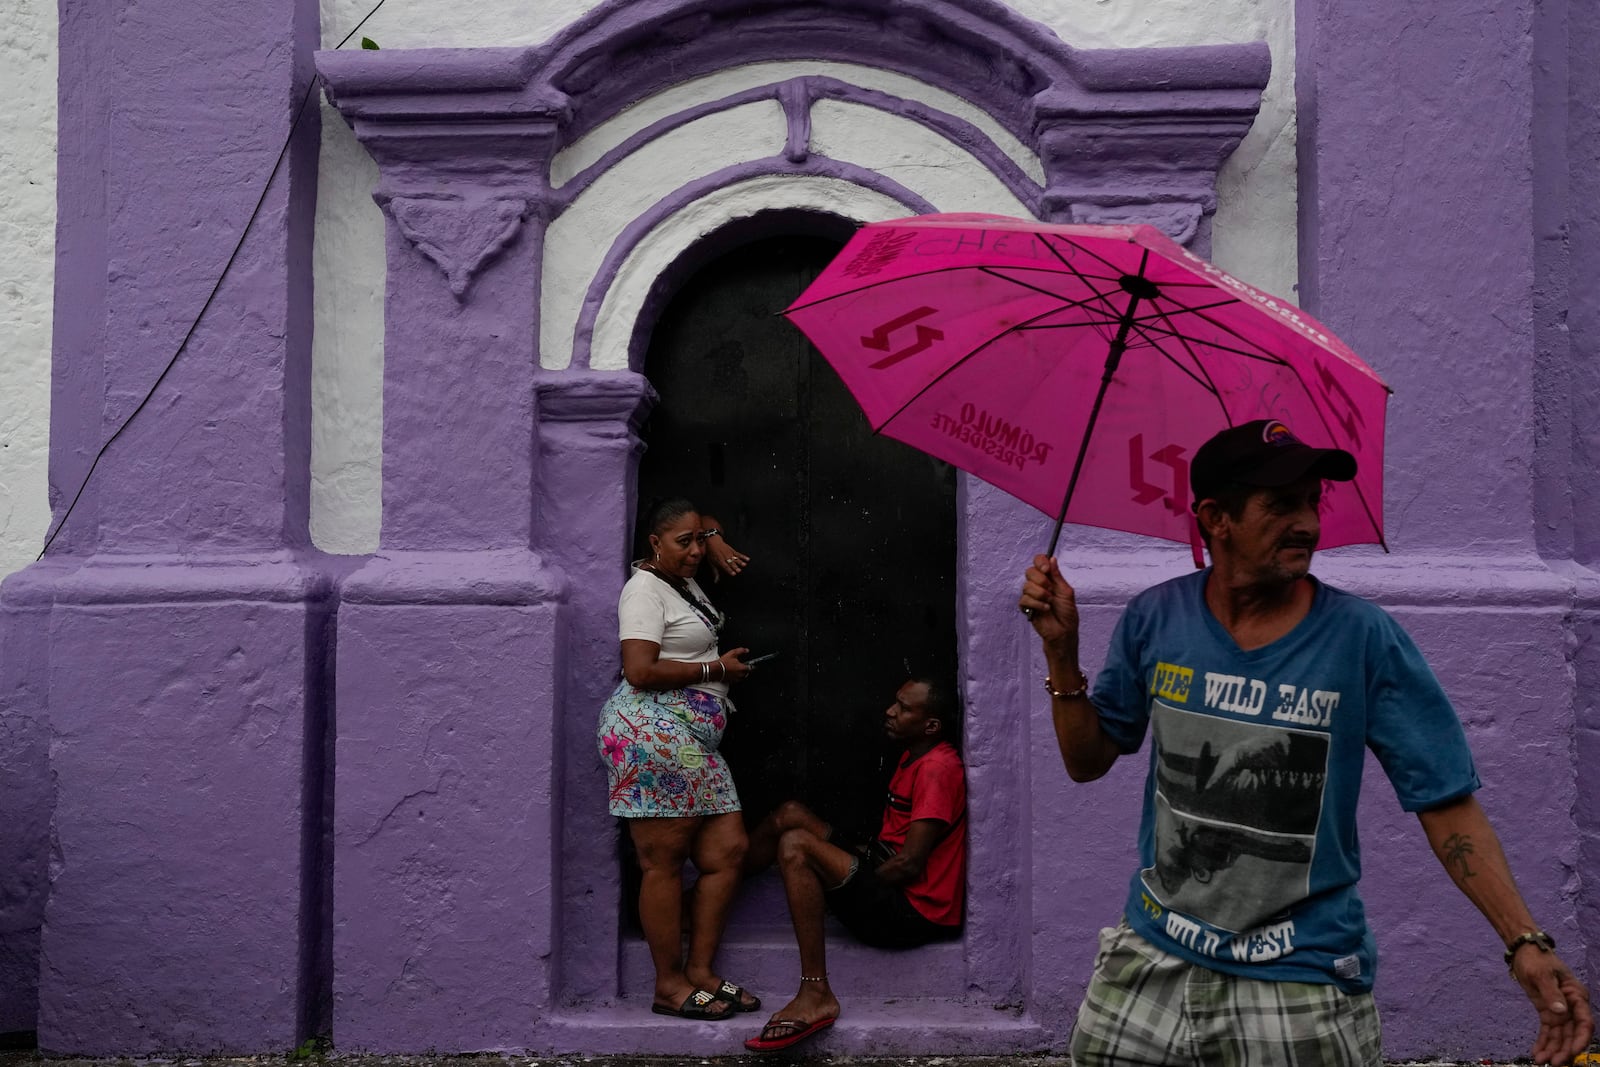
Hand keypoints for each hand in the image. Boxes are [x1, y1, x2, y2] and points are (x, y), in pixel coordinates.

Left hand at [705, 532, 750, 582]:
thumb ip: (715, 572)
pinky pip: (739, 554)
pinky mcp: (733, 550)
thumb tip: (716, 581)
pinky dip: (743, 556)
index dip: (729, 570)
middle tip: (739, 570)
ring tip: (744, 565)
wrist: (713, 542)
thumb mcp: (711, 563)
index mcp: (719, 560)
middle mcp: (725, 557)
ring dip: (740, 562)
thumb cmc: (712, 553)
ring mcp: (729, 553)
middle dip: (735, 567)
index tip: (733, 574)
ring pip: (735, 558)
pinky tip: (748, 559)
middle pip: (731, 563)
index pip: (725, 566)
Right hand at [718, 647, 752, 683]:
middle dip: (746, 670)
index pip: (751, 668)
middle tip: (743, 666)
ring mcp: (736, 679)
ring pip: (742, 677)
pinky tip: (732, 673)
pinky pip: (736, 680)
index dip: (752, 666)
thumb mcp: (733, 653)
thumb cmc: (723, 663)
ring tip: (737, 670)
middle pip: (747, 673)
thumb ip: (741, 651)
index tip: (752, 665)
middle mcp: (740, 674)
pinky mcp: (731, 681)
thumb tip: (746, 650)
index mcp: (742, 668)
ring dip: (741, 674)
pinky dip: (735, 677)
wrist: (715, 670)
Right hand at [1018, 554, 1079, 648]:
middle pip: (1029, 571)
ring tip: (1050, 602)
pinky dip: (1037, 604)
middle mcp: (1038, 584)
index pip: (1039, 561)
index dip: (1040, 562)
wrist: (1064, 631)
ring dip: (1041, 594)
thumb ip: (1057, 576)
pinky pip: (1024, 599)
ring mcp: (1031, 595)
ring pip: (1026, 586)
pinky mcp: (1026, 607)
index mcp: (1049, 578)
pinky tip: (1045, 609)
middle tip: (1050, 589)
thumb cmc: (1067, 613)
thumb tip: (1052, 558)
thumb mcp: (1066, 592)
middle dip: (1041, 580)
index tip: (1046, 569)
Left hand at [1511, 947, 1593, 1064]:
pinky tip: (1537, 1053)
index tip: (1573, 1052)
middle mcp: (1572, 1006)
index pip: (1584, 1022)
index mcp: (1576, 996)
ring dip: (1553, 1049)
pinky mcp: (1548, 1013)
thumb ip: (1551, 993)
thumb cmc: (1536, 959)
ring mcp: (1560, 1011)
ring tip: (1542, 1061)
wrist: (1524, 951)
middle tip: (1554, 1063)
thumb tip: (1561, 1012)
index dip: (1580, 1039)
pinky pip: (1548, 1031)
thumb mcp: (1541, 974)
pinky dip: (1543, 1042)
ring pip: (1560, 1035)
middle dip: (1565, 1050)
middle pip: (1572, 1033)